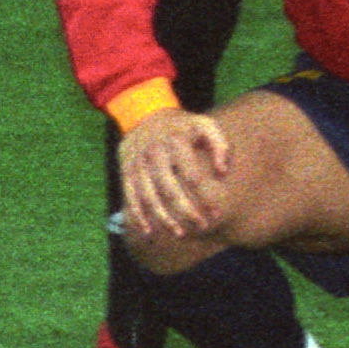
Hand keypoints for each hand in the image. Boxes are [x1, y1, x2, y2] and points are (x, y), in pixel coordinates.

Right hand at [117, 110, 233, 243]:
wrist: (143, 113)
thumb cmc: (182, 125)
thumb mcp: (205, 124)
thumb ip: (220, 145)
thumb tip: (223, 173)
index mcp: (176, 142)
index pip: (192, 176)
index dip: (205, 197)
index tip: (217, 213)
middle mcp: (154, 153)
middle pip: (170, 190)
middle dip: (186, 212)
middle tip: (202, 227)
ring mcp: (137, 163)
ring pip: (149, 197)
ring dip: (163, 218)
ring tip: (179, 234)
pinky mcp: (126, 171)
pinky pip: (131, 197)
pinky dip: (138, 216)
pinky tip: (149, 232)